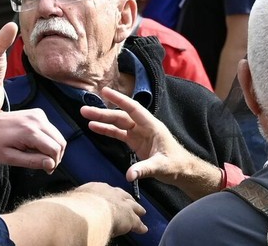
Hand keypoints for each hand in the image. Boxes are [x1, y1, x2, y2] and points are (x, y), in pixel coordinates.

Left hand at [0, 109, 65, 172]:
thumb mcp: (9, 158)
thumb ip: (32, 162)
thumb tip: (51, 164)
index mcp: (29, 132)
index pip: (55, 149)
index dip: (53, 163)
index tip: (46, 170)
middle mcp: (37, 120)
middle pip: (60, 141)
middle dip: (56, 156)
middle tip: (44, 165)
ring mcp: (38, 115)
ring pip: (58, 135)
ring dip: (53, 148)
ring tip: (38, 155)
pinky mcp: (37, 113)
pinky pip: (51, 129)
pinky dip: (48, 139)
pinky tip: (35, 144)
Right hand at [73, 182, 147, 237]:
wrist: (88, 212)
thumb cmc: (77, 208)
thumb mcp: (74, 201)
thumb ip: (77, 202)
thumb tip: (71, 207)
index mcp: (96, 188)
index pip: (106, 190)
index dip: (110, 195)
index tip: (110, 198)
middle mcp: (111, 193)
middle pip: (123, 195)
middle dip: (127, 199)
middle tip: (131, 202)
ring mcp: (122, 204)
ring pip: (133, 207)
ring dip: (137, 210)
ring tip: (141, 212)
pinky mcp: (129, 217)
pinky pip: (137, 223)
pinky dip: (140, 226)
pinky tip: (143, 229)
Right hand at [81, 87, 222, 198]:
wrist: (182, 170)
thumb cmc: (176, 165)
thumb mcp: (161, 167)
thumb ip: (144, 169)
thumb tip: (129, 175)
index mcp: (152, 126)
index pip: (133, 109)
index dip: (119, 100)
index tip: (105, 91)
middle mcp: (144, 126)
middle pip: (121, 116)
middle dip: (103, 112)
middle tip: (84, 109)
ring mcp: (138, 133)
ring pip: (118, 123)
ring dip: (102, 120)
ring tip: (85, 115)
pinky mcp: (135, 142)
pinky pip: (118, 133)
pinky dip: (107, 130)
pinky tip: (94, 127)